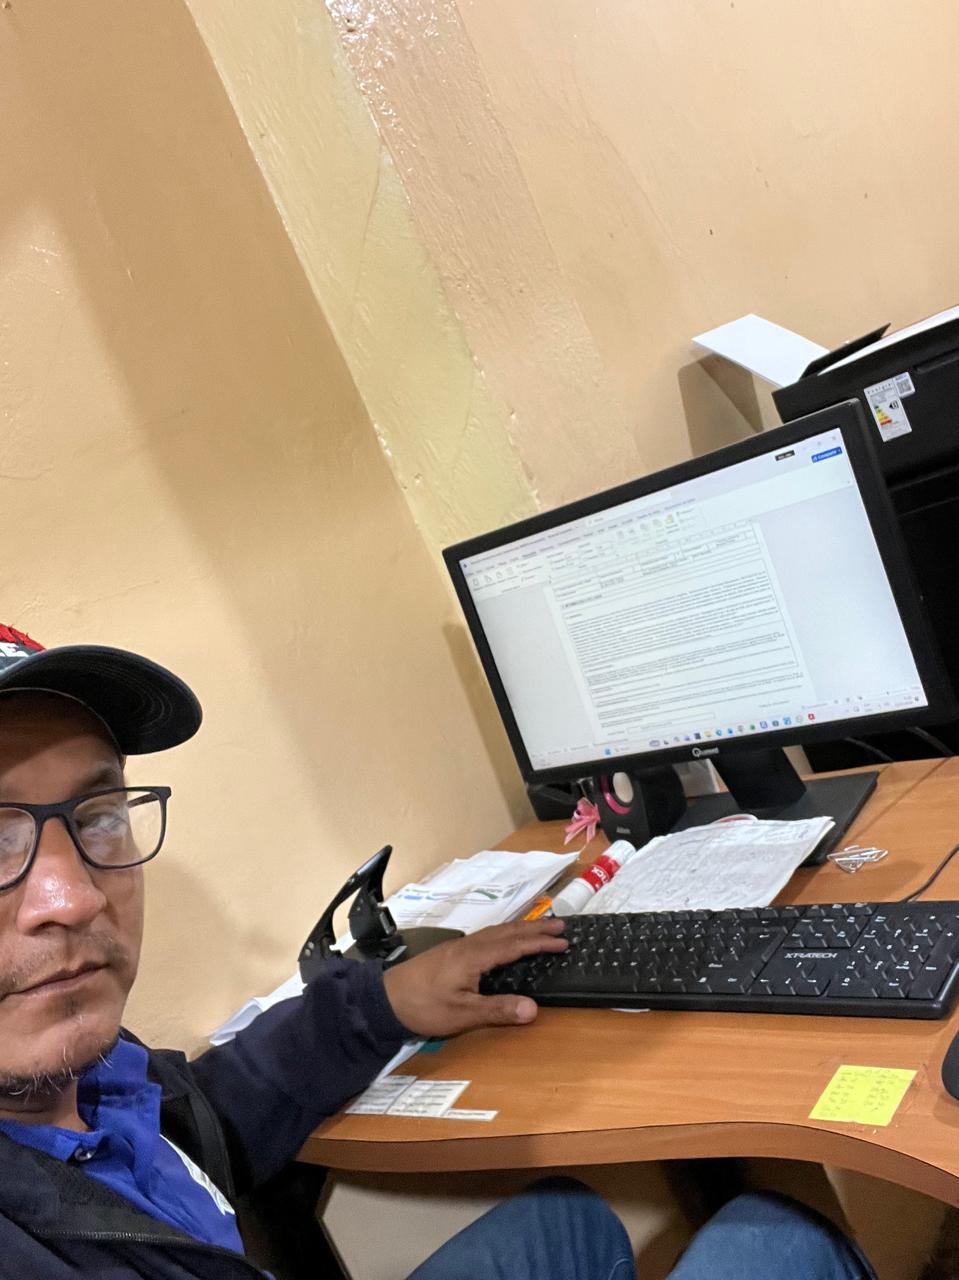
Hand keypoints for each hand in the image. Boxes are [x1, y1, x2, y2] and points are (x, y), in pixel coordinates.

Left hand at [382, 917, 566, 1037]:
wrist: (386, 999)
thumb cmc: (424, 1006)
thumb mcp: (463, 1014)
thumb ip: (498, 1010)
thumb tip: (534, 1009)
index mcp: (475, 956)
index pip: (515, 945)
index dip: (541, 942)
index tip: (564, 941)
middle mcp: (469, 945)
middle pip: (508, 931)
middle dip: (536, 928)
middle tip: (561, 925)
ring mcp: (459, 946)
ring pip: (497, 931)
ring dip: (521, 928)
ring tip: (541, 928)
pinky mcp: (452, 952)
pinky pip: (488, 935)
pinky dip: (506, 933)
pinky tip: (505, 940)